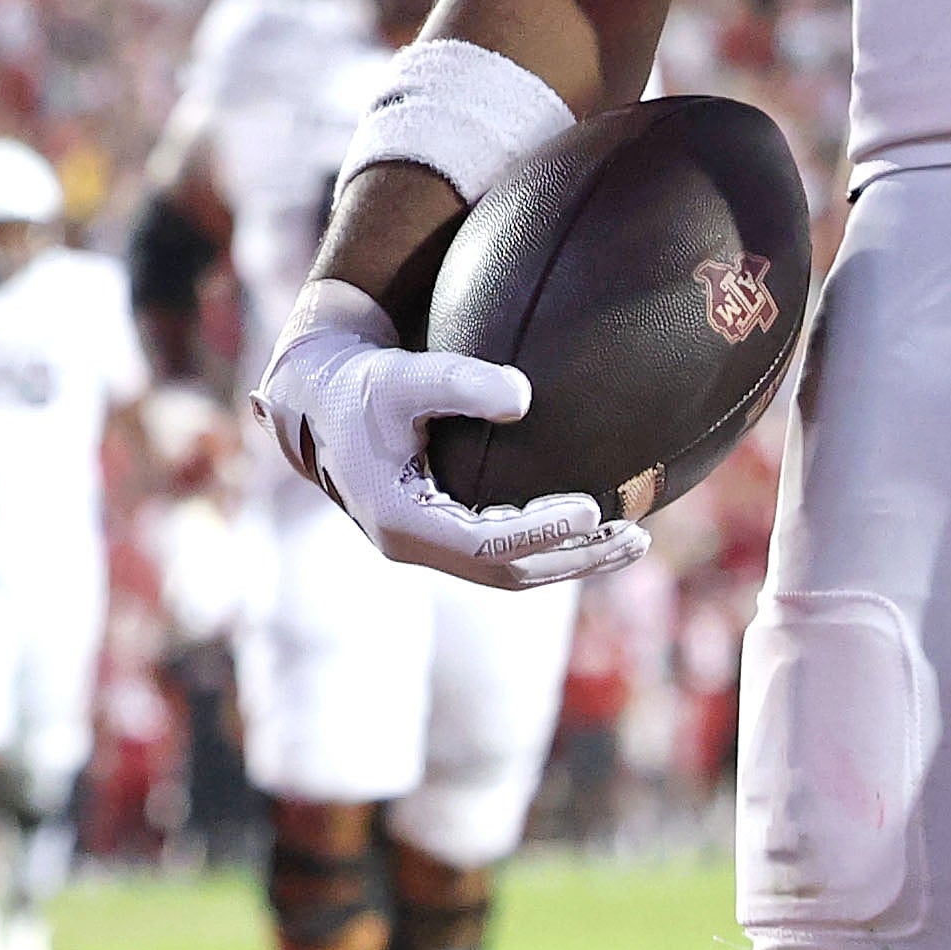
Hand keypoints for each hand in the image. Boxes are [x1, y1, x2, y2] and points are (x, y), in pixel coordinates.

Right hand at [254, 282, 643, 591]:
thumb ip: (461, 382)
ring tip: (630, 539)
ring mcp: (426, 542)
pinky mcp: (437, 529)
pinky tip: (589, 524)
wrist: (317, 395)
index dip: (542, 532)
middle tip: (633, 538)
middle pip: (508, 574)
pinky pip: (500, 552)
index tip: (592, 509)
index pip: (486, 546)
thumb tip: (524, 397)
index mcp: (402, 521)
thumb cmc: (361, 382)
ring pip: (508, 571)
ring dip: (570, 559)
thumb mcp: (404, 375)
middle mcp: (413, 544)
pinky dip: (547, 543)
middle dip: (574, 560)